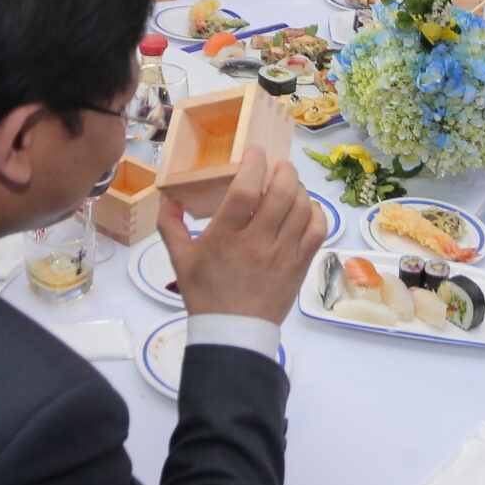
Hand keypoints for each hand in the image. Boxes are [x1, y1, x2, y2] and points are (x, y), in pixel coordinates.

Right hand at [160, 149, 325, 325]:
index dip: (254, 164)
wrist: (233, 332)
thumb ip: (170, 225)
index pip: (245, 191)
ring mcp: (283, 254)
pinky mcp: (300, 265)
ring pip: (302, 208)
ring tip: (288, 185)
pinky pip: (317, 230)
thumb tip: (167, 197)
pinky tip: (304, 209)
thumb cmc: (206, 294)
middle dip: (283, 170)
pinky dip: (314, 212)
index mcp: (225, 238)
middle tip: (277, 165)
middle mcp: (257, 243)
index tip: (255, 152)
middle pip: (281, 193)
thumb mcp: (180, 259)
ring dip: (297, 188)